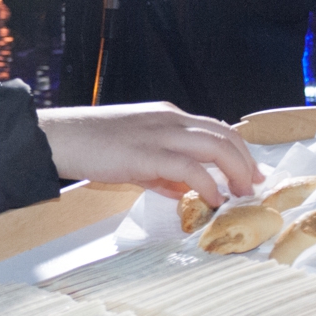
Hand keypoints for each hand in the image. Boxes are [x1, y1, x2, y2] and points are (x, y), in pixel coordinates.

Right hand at [36, 102, 262, 206]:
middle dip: (245, 161)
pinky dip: (208, 184)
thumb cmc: (90, 145)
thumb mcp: (134, 155)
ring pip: (215, 146)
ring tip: (241, 194)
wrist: (60, 137)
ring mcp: (159, 134)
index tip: (250, 172)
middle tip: (254, 186)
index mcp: (167, 116)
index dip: (239, 150)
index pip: (216, 128)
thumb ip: (161, 172)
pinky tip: (214, 199)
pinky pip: (190, 168)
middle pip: (224, 134)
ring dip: (235, 171)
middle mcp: (170, 120)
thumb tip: (183, 191)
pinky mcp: (147, 154)